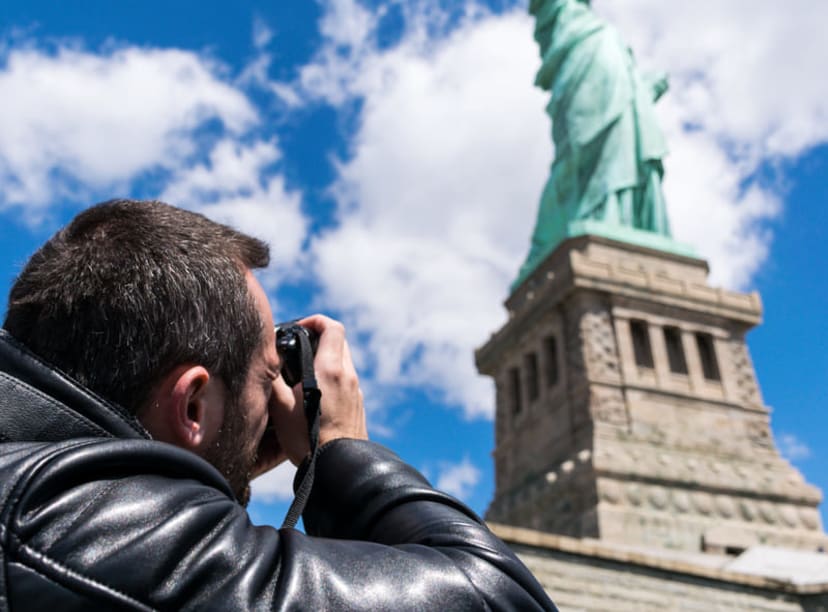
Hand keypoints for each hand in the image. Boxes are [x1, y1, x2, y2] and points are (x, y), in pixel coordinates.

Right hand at [269, 314, 367, 464]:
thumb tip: (266, 363)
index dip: (315, 321)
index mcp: (329, 370)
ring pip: (343, 360)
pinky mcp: (358, 404)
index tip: (299, 328)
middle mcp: (347, 375)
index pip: (332, 328)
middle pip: (339, 341)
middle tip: (298, 348)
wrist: (338, 467)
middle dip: (319, 338)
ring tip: (303, 372)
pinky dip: (332, 376)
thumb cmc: (309, 439)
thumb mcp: (281, 409)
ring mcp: (355, 390)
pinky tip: (315, 394)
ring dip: (325, 358)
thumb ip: (272, 381)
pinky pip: (346, 379)